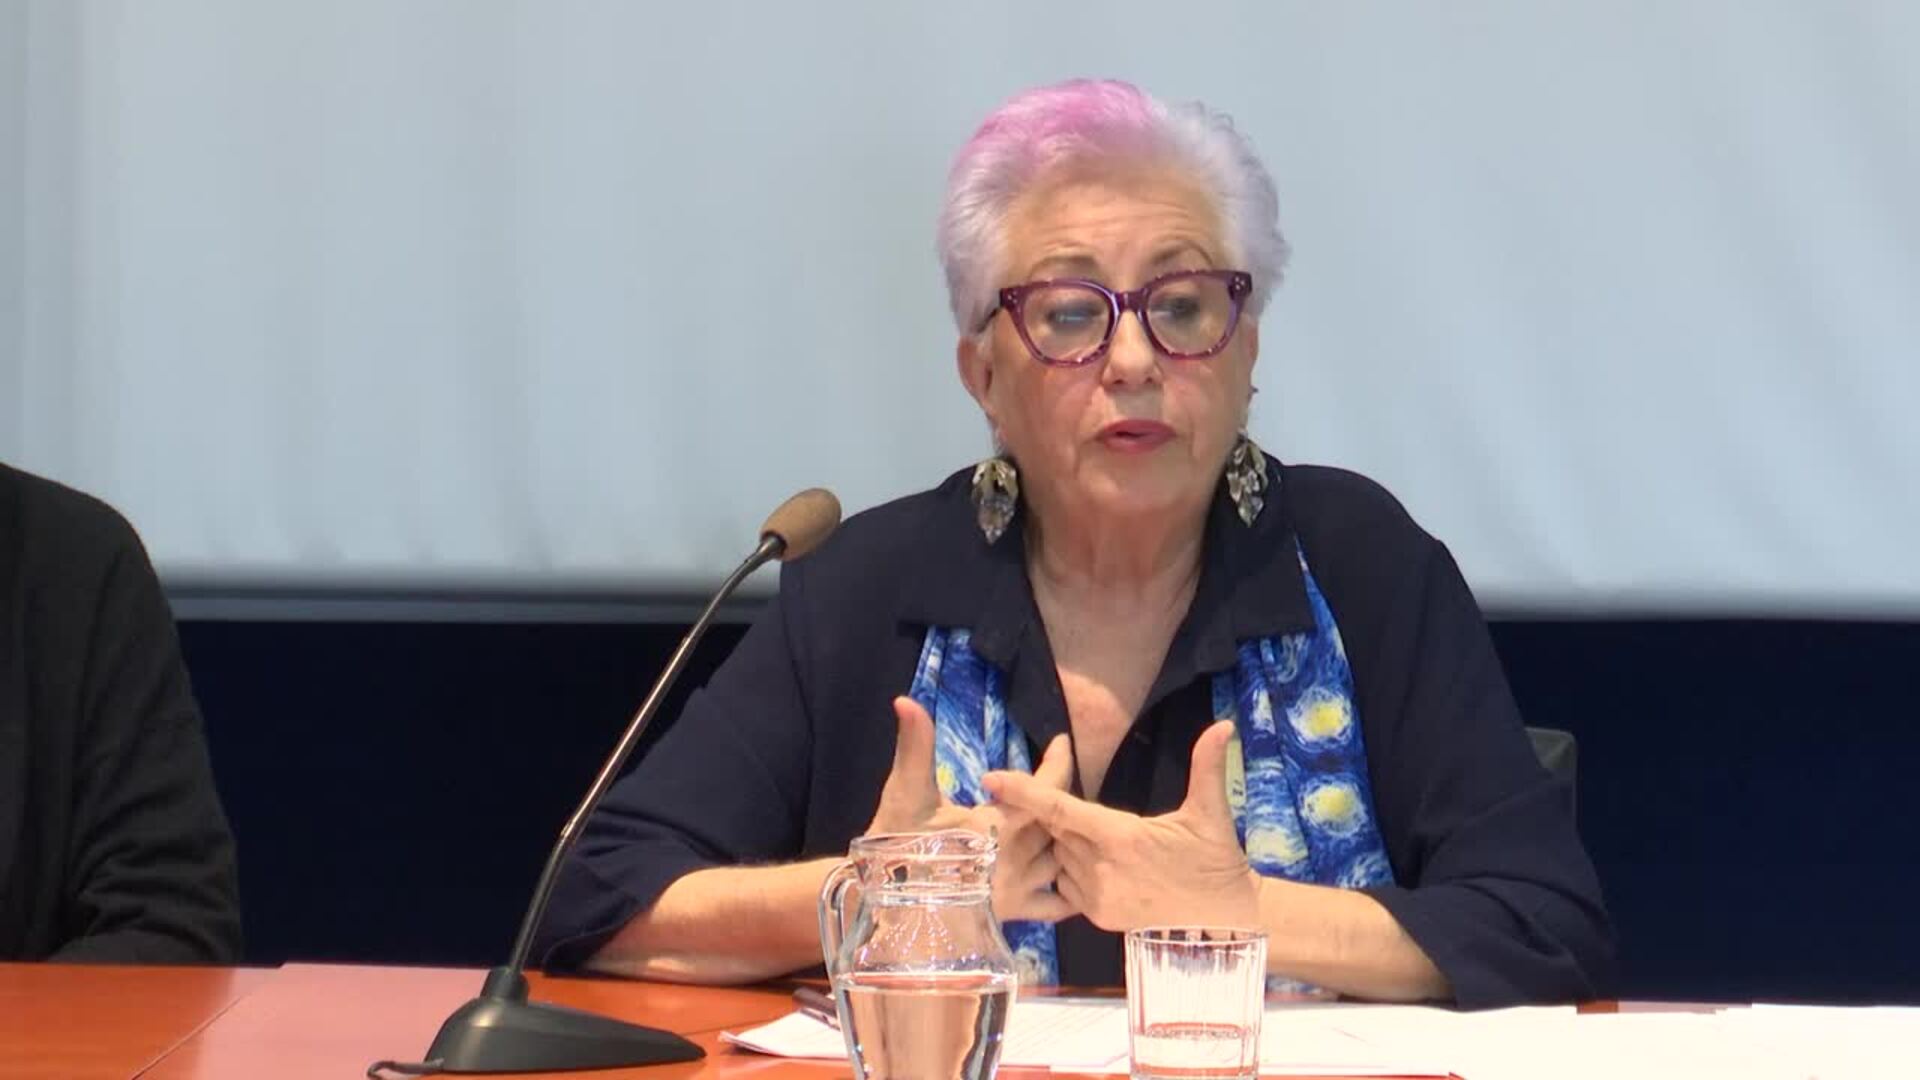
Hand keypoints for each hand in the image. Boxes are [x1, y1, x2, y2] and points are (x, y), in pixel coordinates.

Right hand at [864, 697, 1076, 923]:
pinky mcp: (1015, 913)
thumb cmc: (896, 848)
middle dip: (1061, 798)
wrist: (888, 908)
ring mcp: (1019, 888)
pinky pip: (1056, 905)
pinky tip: (1071, 877)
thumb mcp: (906, 793)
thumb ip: (915, 745)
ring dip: (1066, 838)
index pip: (1045, 788)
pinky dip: (1067, 891)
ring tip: (1065, 820)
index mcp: (998, 824)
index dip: (1058, 762)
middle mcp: (1018, 856)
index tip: (1062, 742)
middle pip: (1059, 821)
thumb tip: (905, 700)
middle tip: (1056, 779)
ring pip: (1063, 858)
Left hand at [983, 720, 1259, 931]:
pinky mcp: (1098, 917)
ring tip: (1097, 838)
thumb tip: (1223, 724)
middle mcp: (1100, 868)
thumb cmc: (1216, 863)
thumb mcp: (1211, 814)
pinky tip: (1099, 864)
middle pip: (1057, 830)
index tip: (990, 778)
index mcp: (1120, 836)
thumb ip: (1207, 766)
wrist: (1222, 924)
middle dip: (1056, 815)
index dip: (1023, 792)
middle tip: (1066, 802)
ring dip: (1067, 844)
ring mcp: (1096, 896)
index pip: (1059, 809)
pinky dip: (1074, 870)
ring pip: (1060, 858)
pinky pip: (1068, 885)